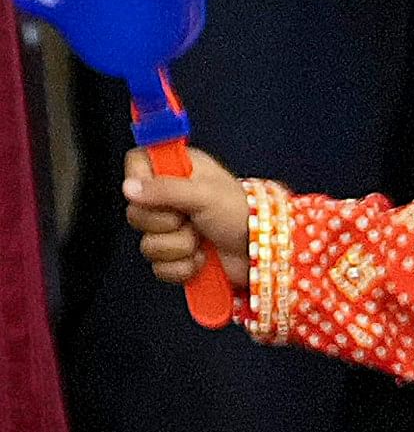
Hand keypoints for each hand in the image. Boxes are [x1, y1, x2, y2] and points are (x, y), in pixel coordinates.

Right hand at [123, 145, 247, 290]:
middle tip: (192, 220)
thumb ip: (165, 189)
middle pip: (136, 212)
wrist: (265, 253)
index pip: (137, 164)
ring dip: (180, 247)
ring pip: (148, 245)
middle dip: (167, 223)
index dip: (139, 179)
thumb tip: (129, 187)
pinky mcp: (177, 258)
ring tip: (203, 240)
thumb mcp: (205, 194)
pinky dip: (184, 267)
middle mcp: (170, 199)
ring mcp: (172, 230)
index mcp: (179, 171)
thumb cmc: (245, 215)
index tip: (156, 192)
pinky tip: (203, 259)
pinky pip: (161, 268)